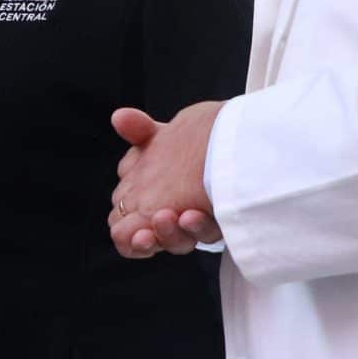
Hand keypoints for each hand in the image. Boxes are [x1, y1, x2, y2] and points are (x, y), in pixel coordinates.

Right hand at [110, 103, 224, 258]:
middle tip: (145, 235)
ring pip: (173, 241)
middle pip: (146, 239)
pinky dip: (196, 227)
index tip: (135, 234)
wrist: (238, 141)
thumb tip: (119, 116)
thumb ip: (139, 130)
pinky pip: (204, 235)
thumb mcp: (165, 134)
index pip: (125, 229)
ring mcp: (191, 222)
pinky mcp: (216, 223)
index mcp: (144, 200)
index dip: (128, 237)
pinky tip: (193, 214)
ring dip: (168, 234)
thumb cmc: (198, 140)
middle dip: (146, 239)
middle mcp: (165, 215)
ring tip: (170, 217)